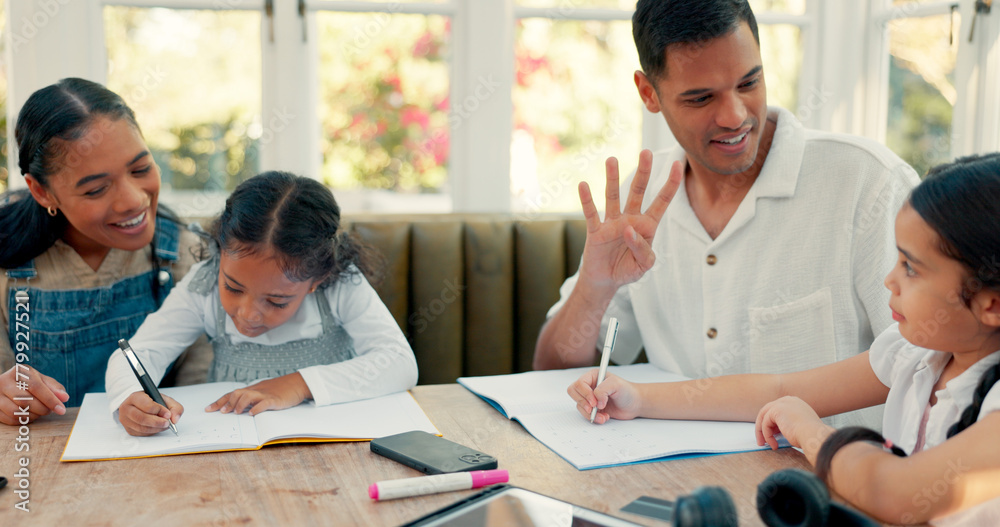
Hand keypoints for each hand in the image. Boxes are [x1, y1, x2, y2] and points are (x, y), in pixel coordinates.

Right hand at [0, 365, 68, 424]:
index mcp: (19, 372)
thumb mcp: (41, 380)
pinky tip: (28, 415)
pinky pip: (10, 420)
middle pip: (26, 400)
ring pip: (17, 412)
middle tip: (49, 410)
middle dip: (42, 409)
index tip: (61, 409)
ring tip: (39, 412)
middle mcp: (4, 382)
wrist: (5, 385)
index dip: (50, 399)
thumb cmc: (27, 383)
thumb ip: (54, 387)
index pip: (36, 386)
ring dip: (33, 416)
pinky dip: (23, 421)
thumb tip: (64, 398)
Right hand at [119, 391, 183, 435]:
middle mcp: (127, 408)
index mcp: (135, 397)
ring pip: (141, 428)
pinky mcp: (128, 429)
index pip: (146, 405)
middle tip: (167, 423)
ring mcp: (125, 420)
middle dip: (157, 422)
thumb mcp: (165, 399)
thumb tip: (175, 419)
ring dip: (156, 428)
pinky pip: (141, 433)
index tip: (167, 414)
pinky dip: (152, 432)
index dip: (159, 410)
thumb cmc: (152, 401)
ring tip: (164, 425)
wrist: (140, 404)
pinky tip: (157, 428)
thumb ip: (174, 407)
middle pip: (141, 418)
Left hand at [205, 372, 311, 415]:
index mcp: (252, 389)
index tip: (208, 409)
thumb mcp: (263, 392)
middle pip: (237, 393)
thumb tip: (239, 408)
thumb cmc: (280, 389)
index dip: (219, 401)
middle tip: (222, 412)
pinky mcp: (275, 400)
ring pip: (248, 395)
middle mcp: (256, 390)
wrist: (296, 383)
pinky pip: (264, 403)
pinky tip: (252, 414)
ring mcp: (265, 394)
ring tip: (237, 412)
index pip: (231, 394)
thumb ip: (252, 399)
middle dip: (227, 403)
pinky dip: (257, 408)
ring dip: (240, 404)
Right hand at [568, 371, 640, 423]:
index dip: (585, 393)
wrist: (634, 404)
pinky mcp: (593, 409)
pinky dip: (594, 418)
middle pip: (573, 393)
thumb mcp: (616, 384)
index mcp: (593, 376)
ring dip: (590, 413)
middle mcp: (589, 386)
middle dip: (582, 402)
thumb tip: (596, 401)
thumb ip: (603, 389)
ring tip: (603, 415)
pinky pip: (586, 414)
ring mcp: (590, 398)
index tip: (594, 402)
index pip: (580, 383)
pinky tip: (604, 417)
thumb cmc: (627, 391)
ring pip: (579, 405)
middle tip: (593, 408)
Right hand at [576, 150, 682, 293]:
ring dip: (613, 178)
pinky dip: (587, 200)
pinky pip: (591, 213)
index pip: (662, 201)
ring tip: (612, 160)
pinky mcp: (596, 231)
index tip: (676, 163)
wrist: (606, 280)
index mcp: (647, 226)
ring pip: (613, 196)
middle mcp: (630, 218)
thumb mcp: (643, 266)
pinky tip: (584, 185)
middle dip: (643, 172)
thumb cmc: (628, 270)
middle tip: (646, 152)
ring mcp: (612, 223)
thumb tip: (629, 230)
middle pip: (638, 191)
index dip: (670, 183)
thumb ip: (642, 249)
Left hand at [755, 396, 831, 452]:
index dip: (772, 423)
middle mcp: (788, 400)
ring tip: (764, 444)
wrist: (815, 436)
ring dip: (762, 432)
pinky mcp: (776, 410)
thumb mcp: (801, 426)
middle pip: (767, 411)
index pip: (777, 410)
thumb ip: (789, 424)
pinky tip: (774, 445)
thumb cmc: (811, 436)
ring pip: (764, 417)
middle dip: (763, 426)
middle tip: (762, 440)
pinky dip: (767, 435)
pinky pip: (765, 424)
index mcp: (796, 403)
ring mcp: (782, 403)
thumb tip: (777, 431)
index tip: (771, 435)